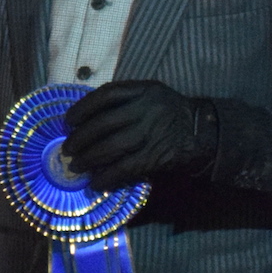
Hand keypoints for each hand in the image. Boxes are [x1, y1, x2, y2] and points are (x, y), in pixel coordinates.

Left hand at [64, 81, 217, 190]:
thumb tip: (87, 119)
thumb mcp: (152, 95)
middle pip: (103, 123)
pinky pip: (125, 167)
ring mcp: (151, 133)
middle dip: (81, 138)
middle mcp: (146, 109)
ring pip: (111, 146)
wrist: (204, 131)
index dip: (83, 107)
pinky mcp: (156, 156)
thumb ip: (126, 101)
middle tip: (67, 149)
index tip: (69, 119)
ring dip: (89, 159)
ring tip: (76, 166)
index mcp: (144, 90)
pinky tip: (96, 182)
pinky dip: (108, 176)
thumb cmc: (170, 113)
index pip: (106, 95)